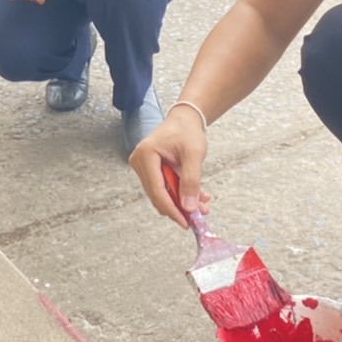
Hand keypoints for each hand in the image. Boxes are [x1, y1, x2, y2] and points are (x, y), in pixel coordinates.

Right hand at [129, 106, 210, 229]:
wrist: (185, 119)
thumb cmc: (187, 131)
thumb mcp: (194, 155)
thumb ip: (191, 181)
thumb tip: (189, 207)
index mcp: (146, 155)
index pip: (157, 190)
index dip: (172, 209)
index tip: (185, 222)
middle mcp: (140, 161)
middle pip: (157, 195)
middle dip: (178, 207)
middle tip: (197, 217)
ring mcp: (143, 166)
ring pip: (161, 194)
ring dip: (181, 202)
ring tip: (201, 206)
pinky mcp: (149, 170)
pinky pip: (163, 188)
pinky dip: (179, 194)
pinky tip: (196, 197)